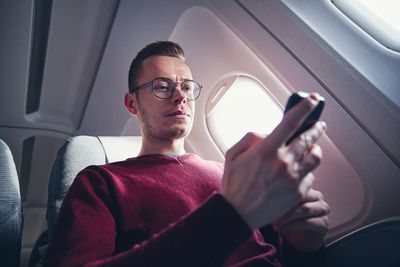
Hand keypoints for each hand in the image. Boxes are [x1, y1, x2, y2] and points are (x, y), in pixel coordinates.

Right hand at [220, 93, 326, 228]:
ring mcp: (293, 178)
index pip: (290, 123)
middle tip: (319, 125)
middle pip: (308, 139)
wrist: (239, 213)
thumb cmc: (235, 184)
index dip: (304, 108)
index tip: (314, 99)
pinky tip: (298, 173)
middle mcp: (283, 163)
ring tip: (311, 149)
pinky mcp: (298, 192)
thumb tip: (268, 134)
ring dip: (315, 150)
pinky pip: (310, 177)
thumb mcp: (233, 154)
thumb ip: (250, 138)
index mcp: (266, 151)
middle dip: (317, 129)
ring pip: (315, 158)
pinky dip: (306, 172)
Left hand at [273, 188, 329, 251]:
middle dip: (284, 204)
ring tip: (274, 222)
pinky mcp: (323, 223)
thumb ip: (279, 195)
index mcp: (307, 187)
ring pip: (304, 209)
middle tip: (270, 211)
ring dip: (287, 217)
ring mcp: (322, 209)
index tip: (267, 197)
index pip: (297, 184)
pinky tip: (281, 228)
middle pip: (301, 195)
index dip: (281, 190)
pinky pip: (307, 222)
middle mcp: (317, 196)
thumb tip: (266, 191)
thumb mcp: (282, 204)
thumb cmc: (288, 218)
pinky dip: (292, 225)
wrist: (299, 239)